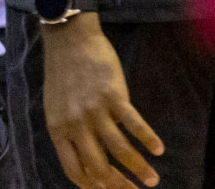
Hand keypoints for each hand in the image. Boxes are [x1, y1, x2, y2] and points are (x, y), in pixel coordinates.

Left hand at [44, 15, 164, 188]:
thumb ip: (68, 133)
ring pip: (120, 150)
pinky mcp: (113, 96)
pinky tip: (158, 149)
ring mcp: (95, 111)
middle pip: (99, 167)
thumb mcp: (56, 108)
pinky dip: (148, 139)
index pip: (74, 170)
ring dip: (139, 169)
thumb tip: (87, 160)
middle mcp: (76, 125)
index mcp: (58, 130)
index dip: (92, 187)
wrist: (69, 39)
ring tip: (152, 180)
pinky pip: (134, 124)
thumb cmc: (63, 74)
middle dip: (120, 185)